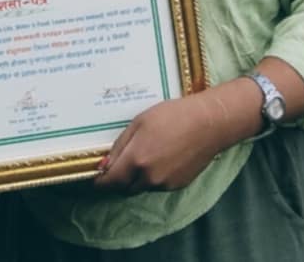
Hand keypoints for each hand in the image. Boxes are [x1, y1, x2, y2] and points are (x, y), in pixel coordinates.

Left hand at [93, 87, 247, 193]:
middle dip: (118, 179)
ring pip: (141, 187)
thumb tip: (103, 166)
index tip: (95, 177)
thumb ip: (119, 147)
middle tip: (117, 164)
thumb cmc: (172, 116)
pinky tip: (160, 158)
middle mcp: (149, 178)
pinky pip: (157, 185)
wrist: (208, 123)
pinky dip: (152, 177)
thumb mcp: (139, 123)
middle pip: (124, 188)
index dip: (100, 181)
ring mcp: (164, 184)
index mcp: (136, 160)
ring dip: (135, 178)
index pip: (110, 181)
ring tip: (143, 155)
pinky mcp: (177, 185)